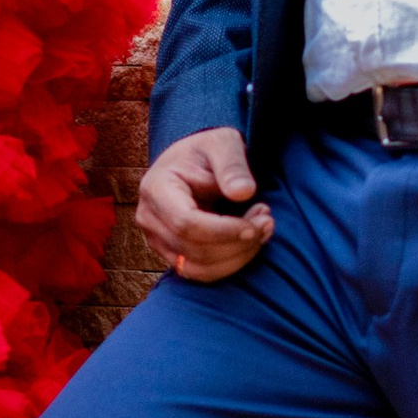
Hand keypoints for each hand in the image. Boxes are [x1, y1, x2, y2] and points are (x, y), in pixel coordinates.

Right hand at [136, 126, 273, 283]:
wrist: (195, 162)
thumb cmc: (209, 150)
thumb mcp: (224, 144)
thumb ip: (233, 166)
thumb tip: (244, 192)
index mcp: (156, 188)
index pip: (186, 223)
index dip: (224, 231)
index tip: (256, 224)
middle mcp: (149, 218)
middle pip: (194, 249)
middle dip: (238, 243)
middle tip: (267, 220)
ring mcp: (157, 240)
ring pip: (199, 268)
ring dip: (238, 256)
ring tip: (262, 228)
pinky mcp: (171, 254)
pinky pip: (201, 273)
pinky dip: (231, 263)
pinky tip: (249, 242)